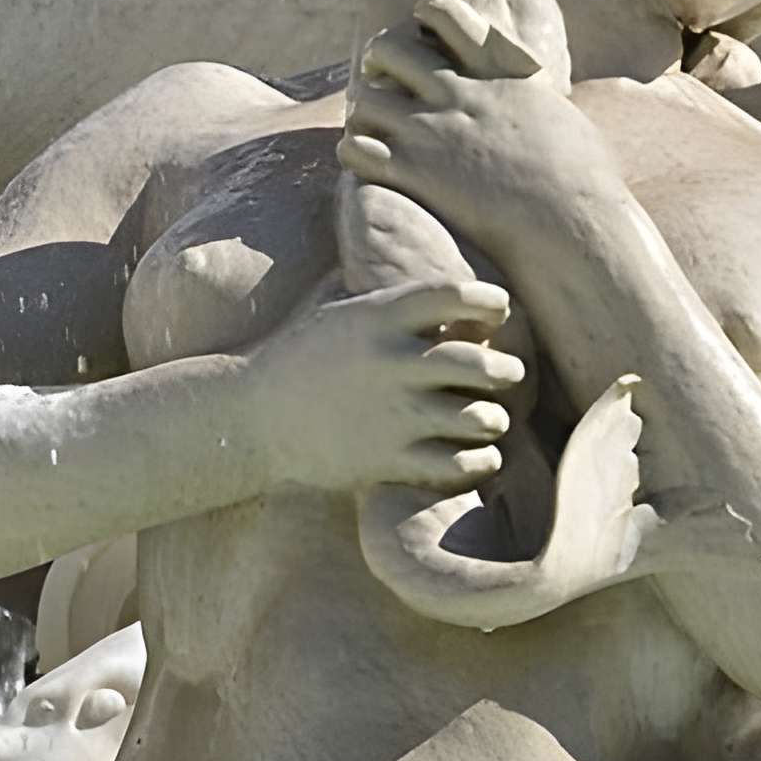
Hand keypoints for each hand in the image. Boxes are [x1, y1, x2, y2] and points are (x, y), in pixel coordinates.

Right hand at [250, 277, 524, 495]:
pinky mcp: (389, 461)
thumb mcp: (343, 316)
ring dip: (494, 419)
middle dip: (507, 370)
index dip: (489, 300)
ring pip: (479, 418)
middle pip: (480, 364)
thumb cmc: (302, 360)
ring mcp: (393, 415)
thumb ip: (396, 308)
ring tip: (490, 418)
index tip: (499, 309)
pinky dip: (480, 460)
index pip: (455, 295)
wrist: (250, 420)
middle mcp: (392, 363)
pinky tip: (478, 454)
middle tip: (510, 373)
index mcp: (378, 318)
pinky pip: (459, 464)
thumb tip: (456, 296)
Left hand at [339, 0, 618, 260]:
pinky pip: (356, 149)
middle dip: (380, 64)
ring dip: (364, 113)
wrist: (572, 225)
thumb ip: (533, 98)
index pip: (444, 13)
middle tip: (385, 86)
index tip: (422, 37)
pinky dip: (356, 155)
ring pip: (364, 99)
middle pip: (388, 49)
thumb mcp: (560, 117)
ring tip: (375, 132)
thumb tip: (536, 100)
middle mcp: (458, 93)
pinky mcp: (415, 173)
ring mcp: (432, 131)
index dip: (423, 17)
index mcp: (496, 72)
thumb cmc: (583, 181)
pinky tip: (373, 168)